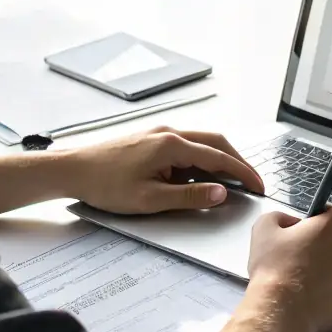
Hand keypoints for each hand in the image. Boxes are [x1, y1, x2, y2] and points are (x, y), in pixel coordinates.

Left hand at [64, 126, 264, 214]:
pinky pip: (186, 145)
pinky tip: (200, 176)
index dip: (242, 173)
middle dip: (237, 162)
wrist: (72, 169)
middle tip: (252, 183)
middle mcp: (169, 132)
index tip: (258, 187)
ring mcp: (160, 132)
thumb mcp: (150, 199)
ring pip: (202, 142)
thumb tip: (221, 193)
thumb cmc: (105, 185)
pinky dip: (201, 159)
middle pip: (216, 143)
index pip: (219, 158)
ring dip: (219, 160)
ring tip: (231, 183)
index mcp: (172, 145)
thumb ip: (189, 196)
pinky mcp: (151, 138)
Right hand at [247, 206, 331, 331]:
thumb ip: (281, 217)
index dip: (316, 222)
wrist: (280, 311)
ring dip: (330, 271)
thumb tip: (291, 223)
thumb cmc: (274, 267)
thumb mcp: (264, 227)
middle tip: (301, 260)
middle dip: (326, 248)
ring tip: (304, 283)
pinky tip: (312, 298)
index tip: (303, 233)